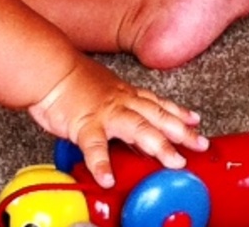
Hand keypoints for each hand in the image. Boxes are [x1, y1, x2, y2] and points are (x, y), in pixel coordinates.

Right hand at [27, 57, 207, 188]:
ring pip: (138, 128)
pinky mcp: (84, 124)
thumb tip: (128, 125)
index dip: (179, 112)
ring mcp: (106, 113)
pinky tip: (108, 179)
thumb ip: (118, 106)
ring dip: (159, 145)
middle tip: (200, 144)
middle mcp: (121, 102)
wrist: (48, 69)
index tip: (196, 120)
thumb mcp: (103, 90)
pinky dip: (102, 164)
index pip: (158, 103)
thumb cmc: (70, 80)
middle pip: (158, 116)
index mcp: (125, 94)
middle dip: (182, 132)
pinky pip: (95, 146)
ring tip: (174, 162)